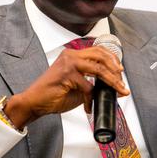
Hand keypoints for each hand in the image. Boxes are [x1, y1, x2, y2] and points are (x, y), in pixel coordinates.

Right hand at [5, 46, 128, 127]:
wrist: (34, 102)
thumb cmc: (53, 94)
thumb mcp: (78, 86)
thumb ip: (92, 82)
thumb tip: (112, 86)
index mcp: (73, 55)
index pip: (98, 51)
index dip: (112, 60)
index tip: (120, 71)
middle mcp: (71, 55)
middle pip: (101, 55)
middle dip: (115, 68)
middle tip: (122, 81)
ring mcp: (69, 63)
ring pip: (98, 68)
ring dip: (111, 81)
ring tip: (118, 89)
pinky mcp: (67, 74)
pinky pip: (87, 86)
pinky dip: (90, 99)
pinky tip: (88, 106)